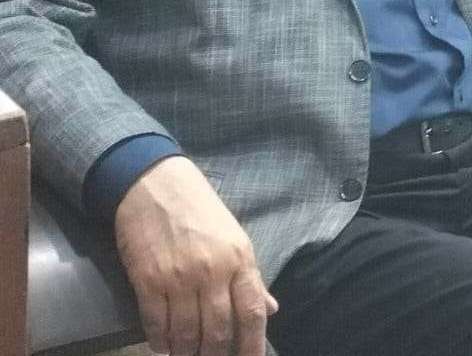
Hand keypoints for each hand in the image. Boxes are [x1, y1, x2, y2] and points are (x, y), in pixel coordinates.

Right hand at [112, 155, 275, 355]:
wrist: (156, 187)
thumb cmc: (200, 212)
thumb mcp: (234, 238)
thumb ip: (250, 278)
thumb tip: (269, 308)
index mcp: (240, 260)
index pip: (252, 311)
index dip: (253, 344)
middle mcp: (213, 272)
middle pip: (218, 329)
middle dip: (216, 355)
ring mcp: (179, 278)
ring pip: (186, 333)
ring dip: (186, 351)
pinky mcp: (148, 281)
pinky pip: (155, 323)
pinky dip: (160, 341)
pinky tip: (163, 345)